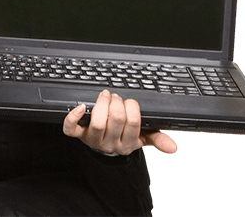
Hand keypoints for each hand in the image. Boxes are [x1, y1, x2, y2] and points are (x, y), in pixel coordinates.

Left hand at [63, 89, 177, 154]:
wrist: (103, 149)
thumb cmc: (122, 137)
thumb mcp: (141, 139)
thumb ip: (157, 139)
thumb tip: (173, 147)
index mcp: (127, 143)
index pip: (134, 123)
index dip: (132, 107)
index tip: (130, 101)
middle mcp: (110, 143)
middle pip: (116, 119)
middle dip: (117, 102)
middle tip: (116, 97)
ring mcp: (93, 139)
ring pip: (98, 122)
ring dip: (102, 104)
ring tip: (105, 95)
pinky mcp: (78, 135)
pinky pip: (71, 128)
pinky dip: (73, 116)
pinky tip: (81, 106)